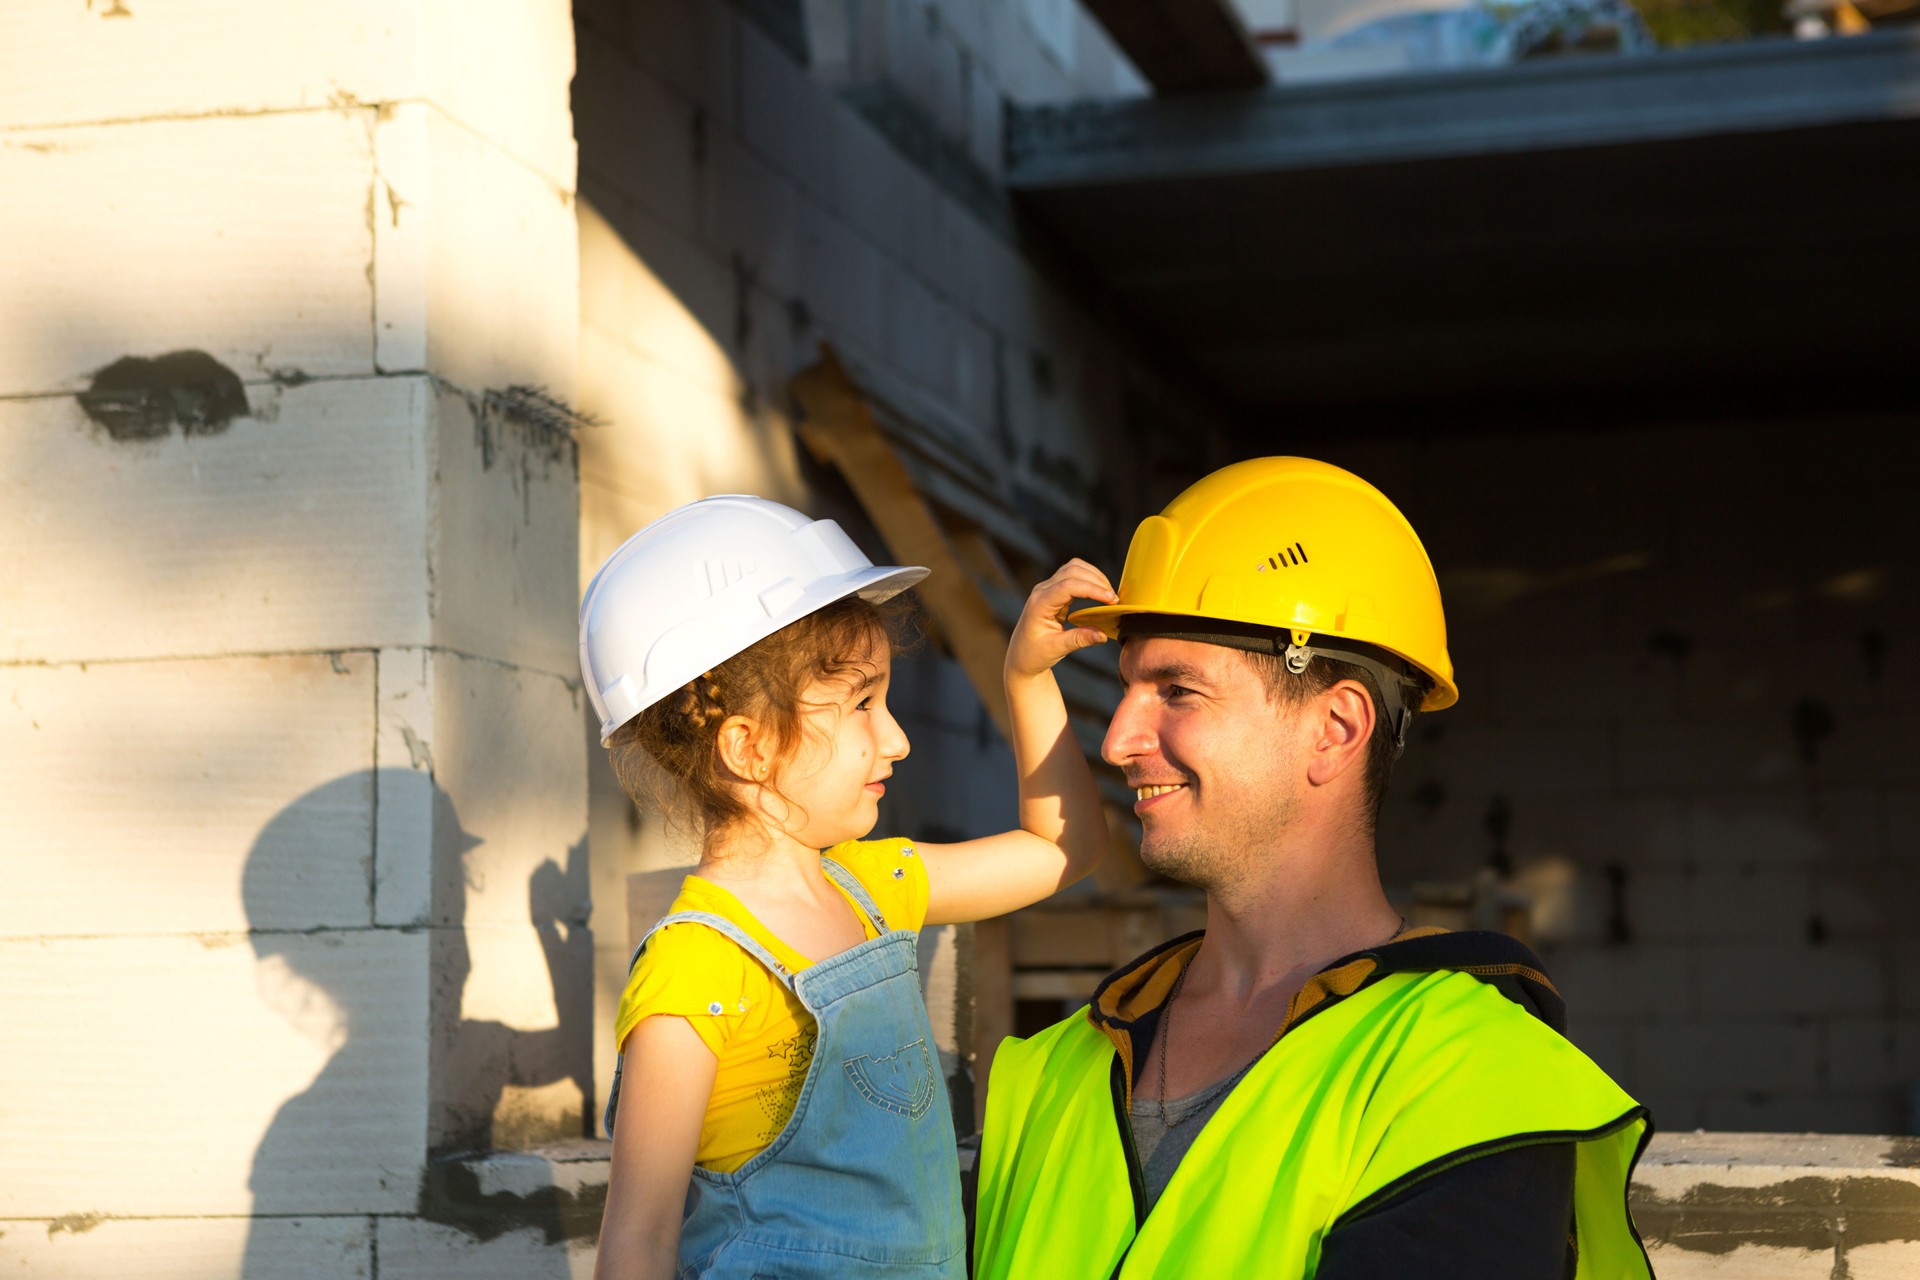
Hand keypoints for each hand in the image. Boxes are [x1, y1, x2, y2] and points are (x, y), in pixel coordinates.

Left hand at [1005, 559, 1117, 680]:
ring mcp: (1047, 588)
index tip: (1111, 600)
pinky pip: (1073, 576)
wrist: (1021, 658)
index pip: (1068, 585)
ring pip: (1074, 568)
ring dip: (1094, 577)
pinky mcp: (1054, 591)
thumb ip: (1079, 640)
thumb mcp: (1056, 649)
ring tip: (1109, 595)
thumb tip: (1103, 635)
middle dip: (1096, 581)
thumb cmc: (1034, 654)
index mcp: (1039, 603)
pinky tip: (1100, 593)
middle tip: (1114, 600)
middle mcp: (1042, 591)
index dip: (1092, 589)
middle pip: (1072, 570)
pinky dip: (1089, 580)